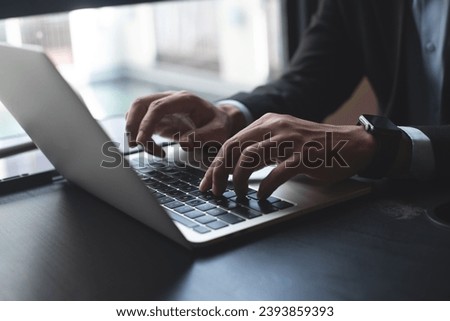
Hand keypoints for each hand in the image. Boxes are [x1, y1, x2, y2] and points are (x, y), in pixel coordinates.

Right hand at [125, 91, 244, 156]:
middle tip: (136, 145)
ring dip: (136, 131)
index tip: (142, 141)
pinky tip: (158, 150)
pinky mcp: (160, 118)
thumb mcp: (218, 132)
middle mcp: (171, 99)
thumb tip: (183, 143)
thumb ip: (202, 137)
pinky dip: (143, 137)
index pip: (157, 106)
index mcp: (185, 99)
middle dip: (132, 124)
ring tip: (152, 151)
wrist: (220, 122)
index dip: (146, 123)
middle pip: (140, 104)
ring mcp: (163, 107)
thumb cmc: (219, 125)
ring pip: (137, 113)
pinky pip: (143, 124)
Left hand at [199, 113, 375, 198]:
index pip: (231, 142)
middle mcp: (275, 127)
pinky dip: (266, 186)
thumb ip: (260, 149)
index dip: (215, 164)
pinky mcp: (304, 156)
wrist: (352, 144)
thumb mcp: (282, 140)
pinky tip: (262, 195)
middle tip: (214, 191)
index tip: (207, 182)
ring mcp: (290, 140)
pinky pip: (278, 172)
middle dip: (219, 172)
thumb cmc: (314, 146)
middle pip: (234, 148)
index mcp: (267, 123)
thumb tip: (232, 170)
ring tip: (238, 193)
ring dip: (239, 179)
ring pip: (250, 158)